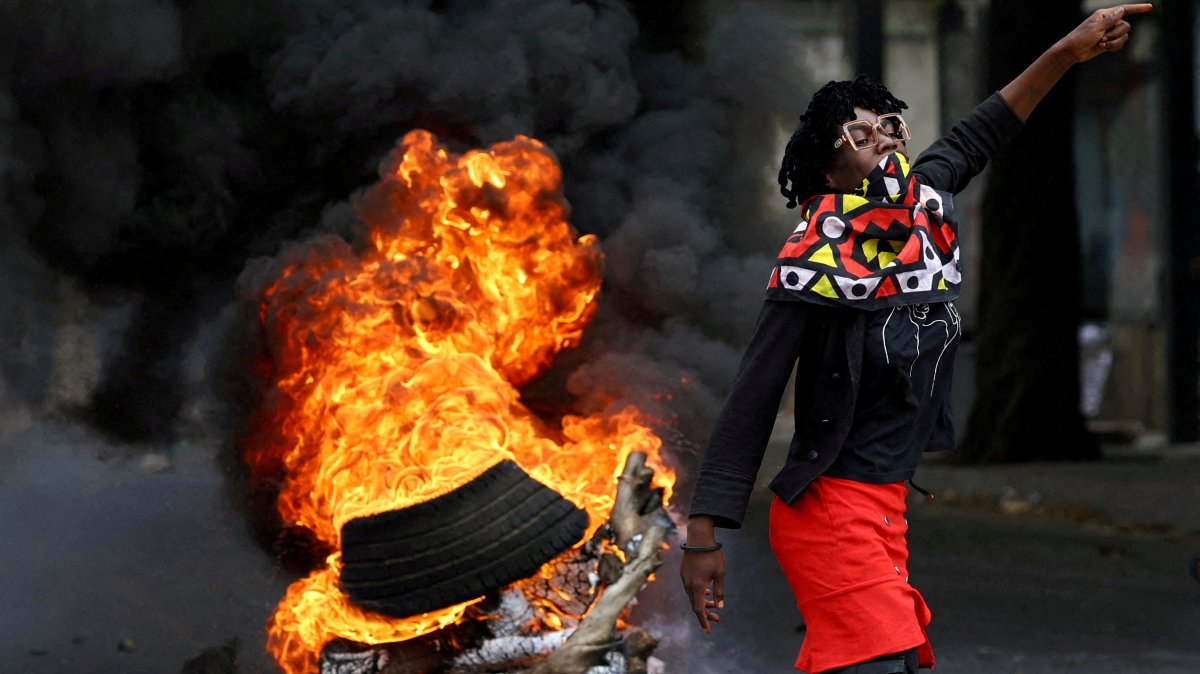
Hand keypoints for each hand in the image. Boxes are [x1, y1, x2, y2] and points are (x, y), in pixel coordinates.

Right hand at [678, 517, 725, 633]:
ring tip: (714, 606)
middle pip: (695, 605)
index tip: (708, 631)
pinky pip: (690, 588)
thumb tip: (719, 607)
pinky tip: (707, 592)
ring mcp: (684, 578)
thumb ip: (720, 591)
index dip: (704, 621)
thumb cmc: (712, 555)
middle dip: (705, 614)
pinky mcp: (684, 573)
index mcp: (697, 586)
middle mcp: (688, 584)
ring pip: (692, 596)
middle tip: (717, 619)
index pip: (699, 610)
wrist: (698, 538)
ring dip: (702, 603)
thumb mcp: (720, 573)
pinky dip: (698, 594)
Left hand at [1058, 4, 1152, 63]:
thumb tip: (1122, 9)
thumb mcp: (1096, 28)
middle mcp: (1109, 22)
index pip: (1125, 9)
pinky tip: (1103, 48)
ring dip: (1114, 41)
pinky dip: (1114, 46)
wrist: (1072, 52)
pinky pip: (1120, 43)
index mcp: (1105, 15)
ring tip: (1101, 44)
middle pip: (1126, 26)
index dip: (1138, 8)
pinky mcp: (1109, 42)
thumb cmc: (1080, 38)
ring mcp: (1109, 32)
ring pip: (1124, 35)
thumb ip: (1111, 20)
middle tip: (1102, 38)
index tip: (1150, 7)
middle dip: (1116, 34)